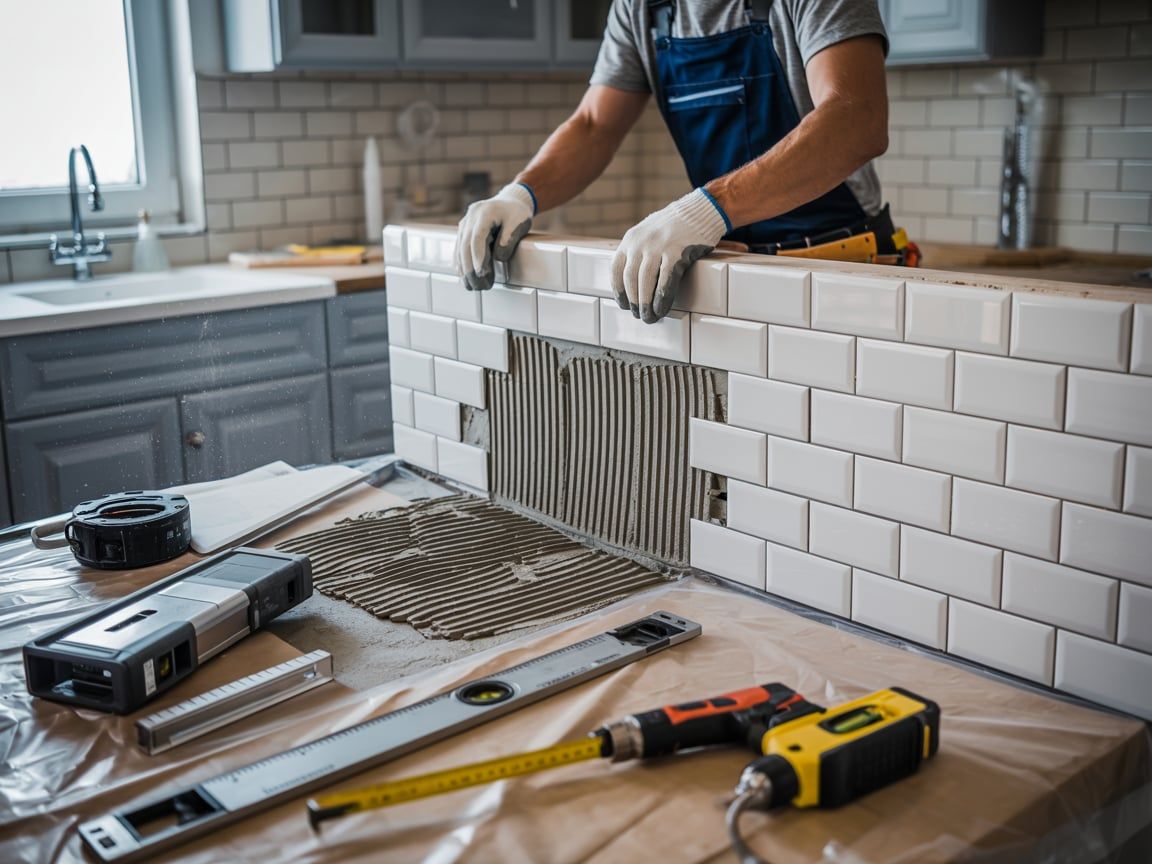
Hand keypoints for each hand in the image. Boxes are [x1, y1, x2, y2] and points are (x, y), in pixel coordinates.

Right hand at [455, 183, 535, 290]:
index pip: (477, 237)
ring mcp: (465, 223)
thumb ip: (509, 239)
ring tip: (471, 286)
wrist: (509, 201)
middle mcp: (471, 217)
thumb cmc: (516, 213)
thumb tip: (498, 258)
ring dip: (463, 268)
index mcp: (485, 212)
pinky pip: (459, 248)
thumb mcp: (519, 223)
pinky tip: (464, 276)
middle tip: (476, 285)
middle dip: (469, 267)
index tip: (480, 273)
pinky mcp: (463, 230)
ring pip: (459, 248)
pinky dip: (460, 262)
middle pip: (465, 244)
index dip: (478, 256)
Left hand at [610, 188, 729, 322]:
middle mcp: (641, 243)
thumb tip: (633, 280)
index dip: (618, 291)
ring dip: (645, 304)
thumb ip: (638, 251)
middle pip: (630, 279)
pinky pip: (665, 281)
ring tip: (650, 317)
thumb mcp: (648, 232)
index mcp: (631, 239)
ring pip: (645, 282)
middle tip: (639, 315)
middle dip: (633, 301)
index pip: (616, 270)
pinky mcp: (677, 252)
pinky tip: (661, 308)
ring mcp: (658, 247)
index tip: (624, 305)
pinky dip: (662, 298)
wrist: (701, 210)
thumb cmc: (675, 225)